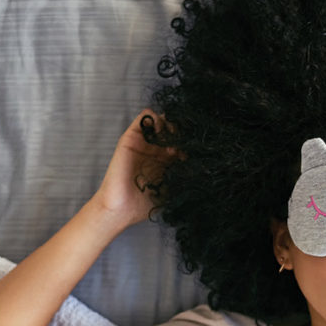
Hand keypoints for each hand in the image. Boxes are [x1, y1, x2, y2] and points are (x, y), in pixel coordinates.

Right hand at [91, 110, 181, 226]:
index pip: (182, 143)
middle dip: (181, 132)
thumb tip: (203, 168)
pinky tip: (161, 131)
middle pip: (172, 129)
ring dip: (170, 124)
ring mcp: (143, 143)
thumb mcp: (172, 191)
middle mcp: (154, 150)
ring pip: (160, 120)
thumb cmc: (144, 204)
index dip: (190, 144)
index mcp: (165, 162)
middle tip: (184, 144)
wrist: (121, 208)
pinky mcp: (131, 138)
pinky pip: (144, 117)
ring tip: (172, 138)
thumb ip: (184, 177)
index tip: (192, 154)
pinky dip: (155, 118)